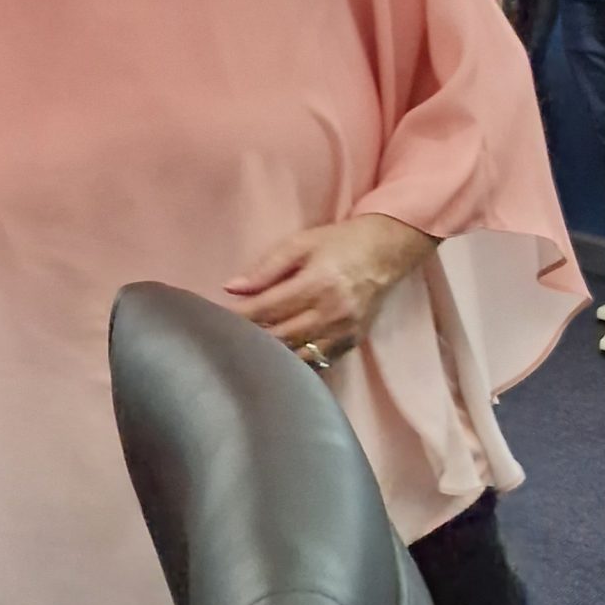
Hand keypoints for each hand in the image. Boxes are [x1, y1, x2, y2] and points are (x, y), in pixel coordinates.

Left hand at [224, 213, 430, 351]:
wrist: (387, 252)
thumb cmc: (339, 243)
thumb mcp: (300, 244)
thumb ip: (265, 268)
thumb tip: (231, 288)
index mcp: (316, 283)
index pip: (266, 309)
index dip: (239, 316)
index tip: (217, 318)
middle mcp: (332, 312)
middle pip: (279, 337)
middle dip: (250, 338)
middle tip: (226, 337)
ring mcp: (344, 331)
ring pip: (297, 355)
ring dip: (271, 354)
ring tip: (249, 349)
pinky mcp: (352, 342)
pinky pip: (317, 361)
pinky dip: (295, 362)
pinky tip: (278, 358)